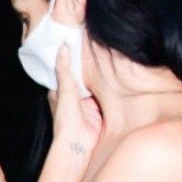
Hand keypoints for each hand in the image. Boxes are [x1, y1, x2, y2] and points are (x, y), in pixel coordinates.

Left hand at [49, 44, 101, 162]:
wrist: (79, 145)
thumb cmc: (66, 121)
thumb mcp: (65, 91)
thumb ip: (65, 70)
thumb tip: (63, 46)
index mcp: (61, 90)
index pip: (66, 68)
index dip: (72, 55)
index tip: (79, 36)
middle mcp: (75, 94)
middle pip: (84, 73)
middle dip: (90, 61)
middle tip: (99, 38)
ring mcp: (89, 100)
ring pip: (97, 80)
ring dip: (103, 71)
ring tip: (112, 48)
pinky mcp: (102, 106)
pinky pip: (108, 90)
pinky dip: (112, 82)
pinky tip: (120, 68)